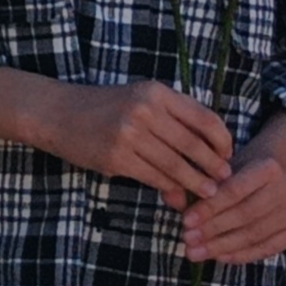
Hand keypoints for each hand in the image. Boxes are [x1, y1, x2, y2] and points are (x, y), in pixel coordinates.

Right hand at [0, 73, 238, 212]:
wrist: (57, 113)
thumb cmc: (104, 108)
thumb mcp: (139, 102)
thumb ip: (172, 126)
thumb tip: (202, 158)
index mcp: (155, 92)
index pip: (204, 118)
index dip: (222, 140)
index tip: (228, 154)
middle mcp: (145, 110)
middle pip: (193, 145)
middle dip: (213, 166)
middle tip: (225, 179)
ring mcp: (130, 134)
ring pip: (176, 165)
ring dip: (196, 182)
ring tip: (208, 192)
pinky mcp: (117, 157)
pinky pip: (154, 177)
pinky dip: (170, 188)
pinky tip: (177, 193)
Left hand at [184, 114, 285, 267]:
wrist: (272, 176)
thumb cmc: (237, 173)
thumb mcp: (218, 170)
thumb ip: (194, 183)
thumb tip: (171, 199)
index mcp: (268, 167)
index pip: (235, 191)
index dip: (210, 208)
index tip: (185, 221)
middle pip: (246, 215)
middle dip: (213, 230)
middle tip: (187, 240)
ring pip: (255, 234)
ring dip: (222, 246)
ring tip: (196, 252)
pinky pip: (267, 248)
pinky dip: (242, 255)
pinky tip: (219, 257)